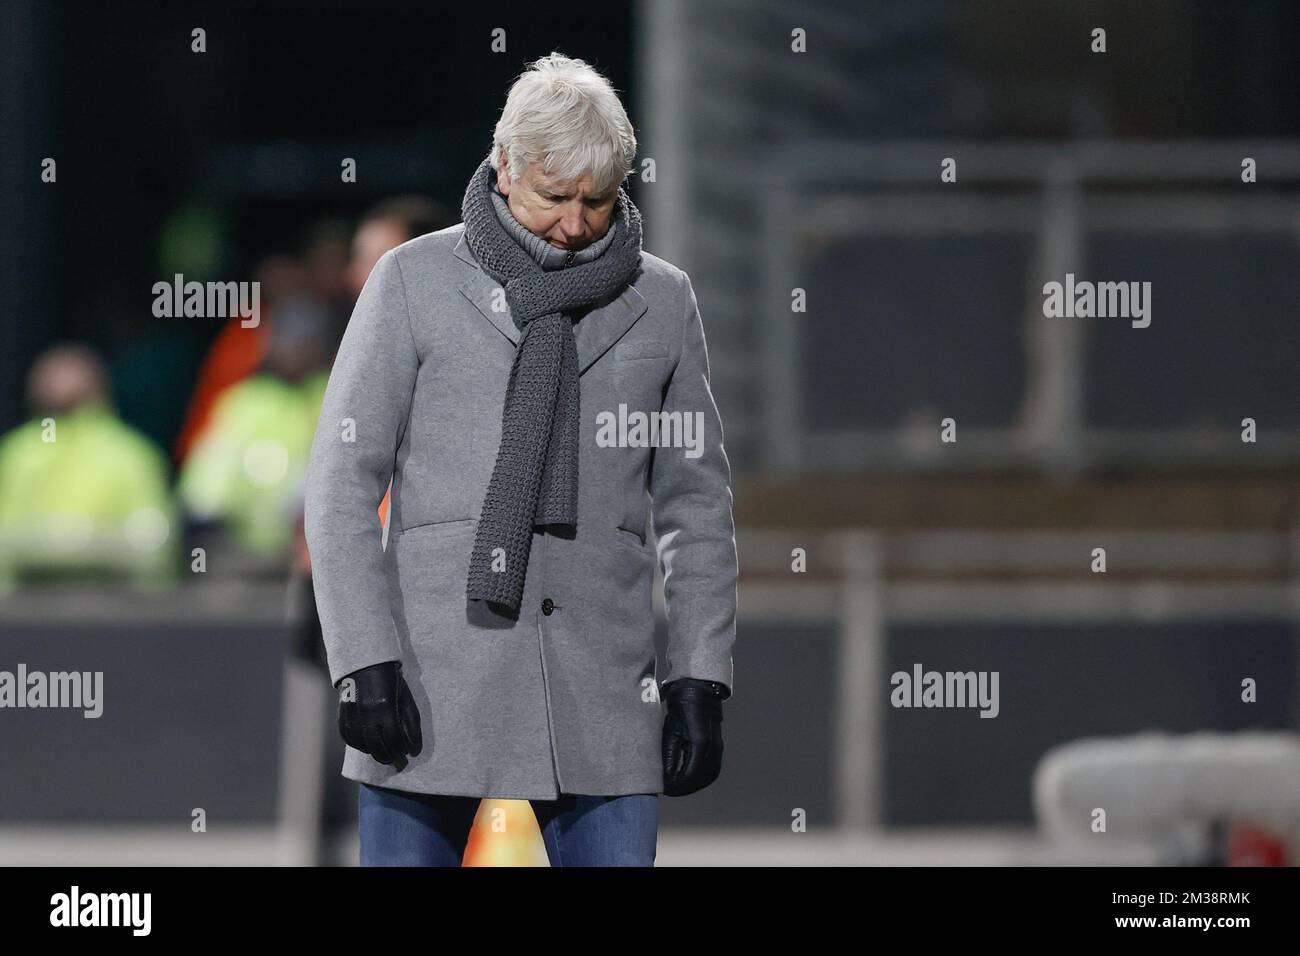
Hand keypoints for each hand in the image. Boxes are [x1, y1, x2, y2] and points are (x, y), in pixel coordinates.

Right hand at [337, 661, 422, 766]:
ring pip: (362, 745)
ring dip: (373, 753)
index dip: (400, 749)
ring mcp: (353, 715)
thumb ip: (412, 724)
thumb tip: (415, 749)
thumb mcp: (406, 699)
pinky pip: (348, 737)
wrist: (366, 665)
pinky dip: (358, 745)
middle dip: (388, 756)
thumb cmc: (391, 682)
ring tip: (382, 754)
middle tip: (394, 758)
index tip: (405, 753)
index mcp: (386, 708)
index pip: (394, 739)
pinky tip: (367, 747)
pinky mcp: (343, 715)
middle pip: (377, 746)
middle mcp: (367, 713)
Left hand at [661, 678, 725, 795]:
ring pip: (711, 774)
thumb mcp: (670, 726)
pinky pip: (714, 766)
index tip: (665, 789)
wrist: (699, 686)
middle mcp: (713, 744)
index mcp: (700, 740)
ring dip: (696, 785)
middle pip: (702, 777)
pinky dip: (703, 777)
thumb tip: (665, 775)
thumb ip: (669, 751)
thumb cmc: (680, 704)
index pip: (691, 772)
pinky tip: (690, 780)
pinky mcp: (718, 743)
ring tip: (679, 788)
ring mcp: (718, 744)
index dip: (678, 784)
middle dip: (686, 788)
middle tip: (670, 791)